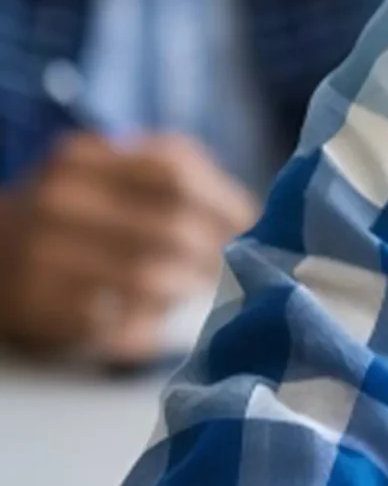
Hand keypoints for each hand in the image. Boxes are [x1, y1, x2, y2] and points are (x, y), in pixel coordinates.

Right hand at [0, 130, 256, 361]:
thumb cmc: (72, 211)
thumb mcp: (105, 171)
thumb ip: (168, 172)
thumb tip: (246, 214)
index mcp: (80, 159)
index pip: (175, 175)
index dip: (224, 204)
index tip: (251, 226)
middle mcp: (58, 201)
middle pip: (169, 229)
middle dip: (213, 255)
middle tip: (233, 269)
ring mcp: (43, 256)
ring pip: (147, 279)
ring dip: (185, 291)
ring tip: (193, 292)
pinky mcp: (39, 308)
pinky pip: (114, 321)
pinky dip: (147, 326)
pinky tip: (155, 323)